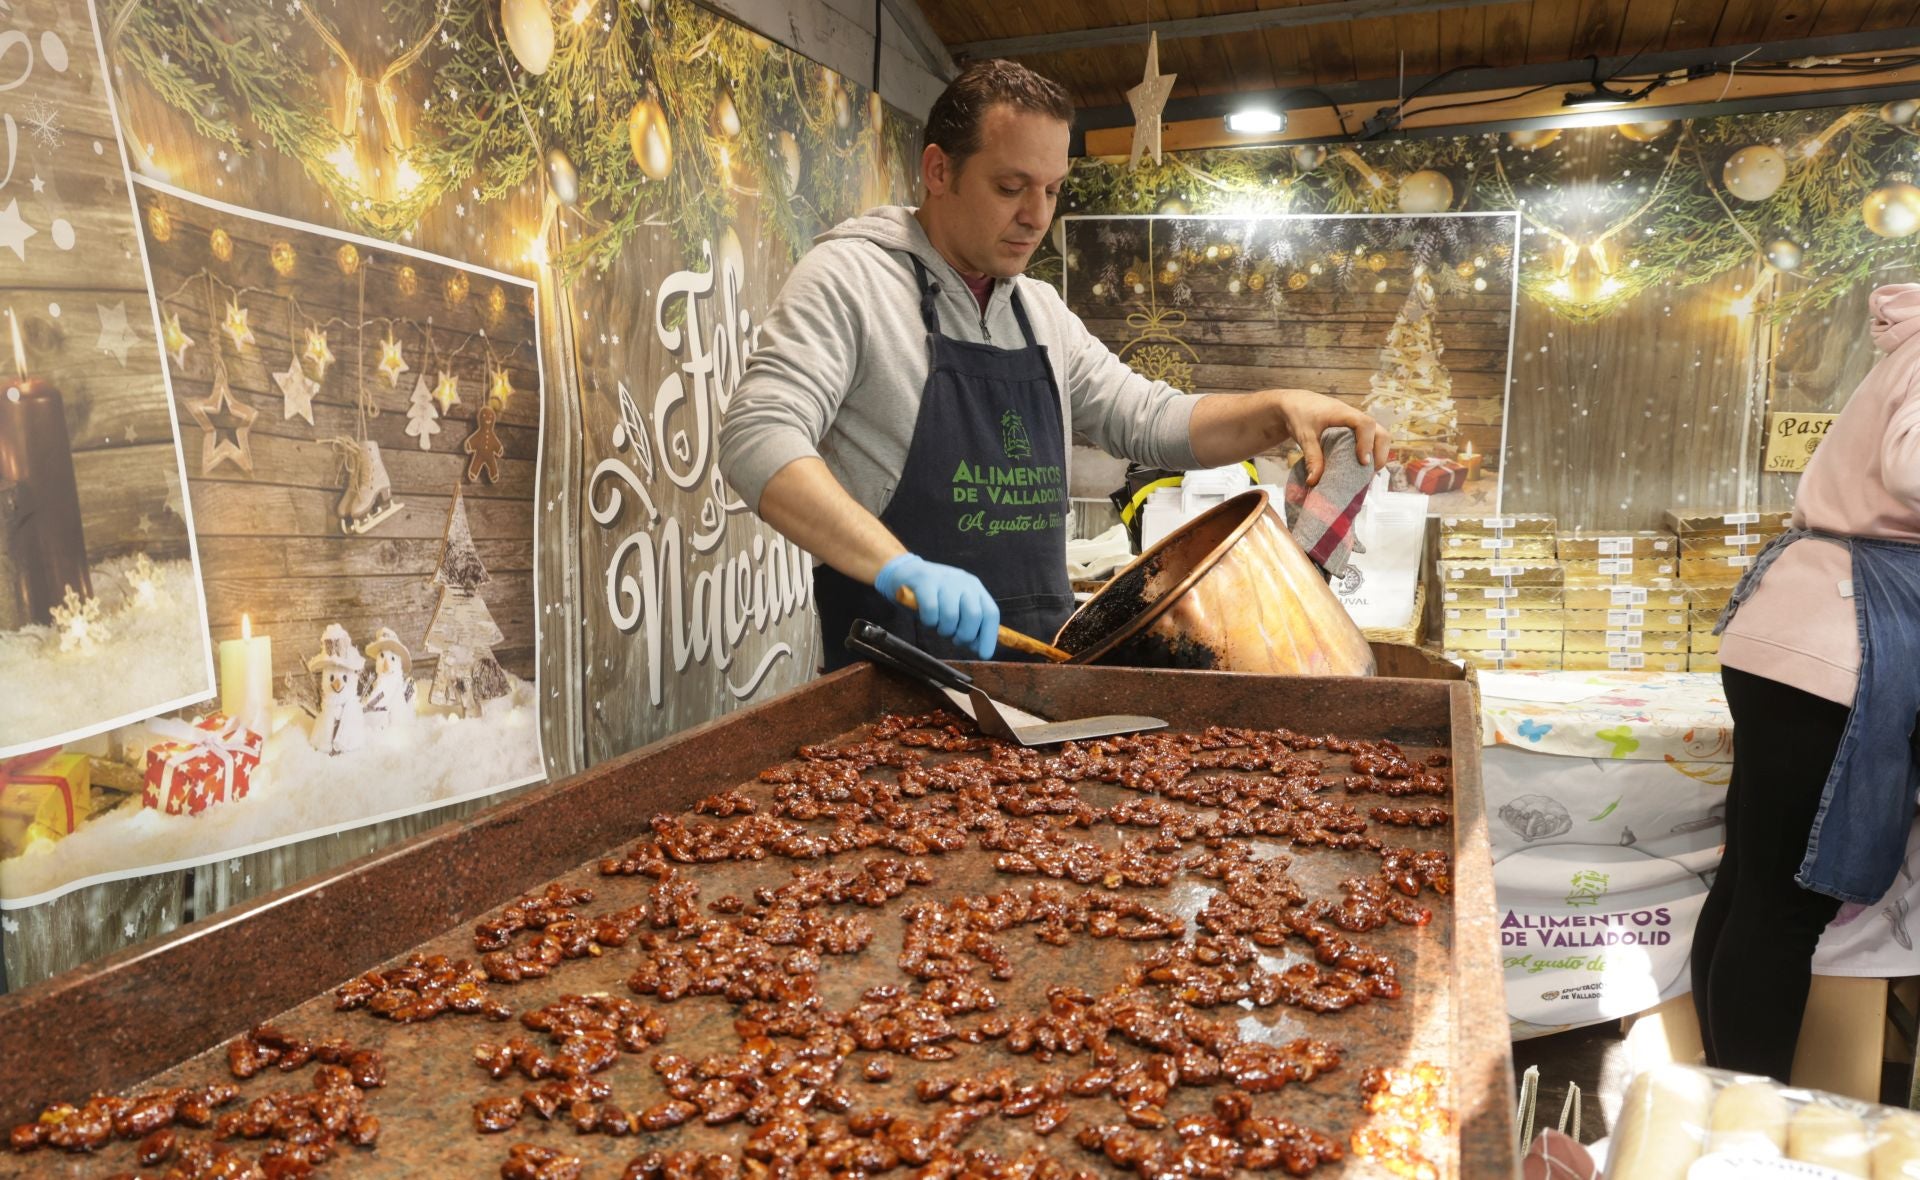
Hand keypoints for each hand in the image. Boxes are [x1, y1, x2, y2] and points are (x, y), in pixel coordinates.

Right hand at [873, 554, 999, 659]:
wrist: (905, 573)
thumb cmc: (933, 598)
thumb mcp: (955, 609)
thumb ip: (968, 626)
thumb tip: (980, 649)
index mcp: (976, 588)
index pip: (991, 613)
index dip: (989, 637)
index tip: (984, 655)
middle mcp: (964, 582)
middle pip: (974, 615)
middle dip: (964, 635)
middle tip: (954, 639)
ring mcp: (945, 580)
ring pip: (951, 616)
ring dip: (943, 629)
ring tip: (937, 625)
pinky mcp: (925, 581)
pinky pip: (931, 611)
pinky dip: (928, 621)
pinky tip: (926, 617)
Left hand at [1267, 389, 1391, 484]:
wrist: (1295, 402)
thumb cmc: (1299, 415)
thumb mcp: (1303, 436)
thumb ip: (1311, 457)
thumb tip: (1314, 481)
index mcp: (1343, 413)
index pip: (1365, 424)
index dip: (1367, 443)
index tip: (1362, 462)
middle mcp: (1354, 417)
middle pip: (1381, 432)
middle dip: (1380, 453)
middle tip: (1369, 473)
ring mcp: (1356, 423)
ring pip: (1378, 436)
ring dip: (1377, 455)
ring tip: (1365, 473)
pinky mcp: (1353, 430)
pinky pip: (1369, 440)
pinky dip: (1369, 453)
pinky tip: (1358, 468)